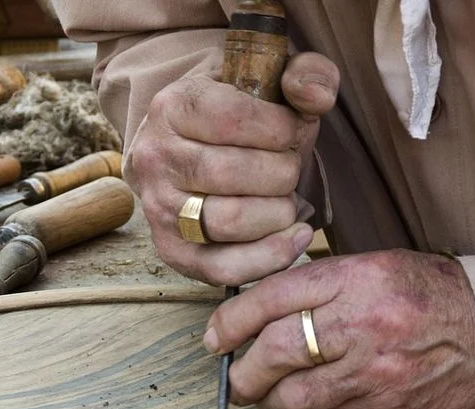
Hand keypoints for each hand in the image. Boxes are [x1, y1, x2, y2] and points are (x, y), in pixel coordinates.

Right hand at [124, 53, 340, 285]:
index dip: (280, 128)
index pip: (234, 119)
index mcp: (173, 106)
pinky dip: (269, 257)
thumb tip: (317, 97)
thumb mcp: (269, 79)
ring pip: (230, 221)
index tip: (293, 130)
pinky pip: (223, 267)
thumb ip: (306, 73)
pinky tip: (295, 235)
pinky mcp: (173, 251)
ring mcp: (159, 208)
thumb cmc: (238, 116)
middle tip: (289, 167)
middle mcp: (156, 157)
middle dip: (283, 172)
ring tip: (287, 199)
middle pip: (234, 173)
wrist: (187, 147)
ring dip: (278, 213)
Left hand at [203, 250, 474, 408]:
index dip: (231, 319)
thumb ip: (322, 282)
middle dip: (242, 369)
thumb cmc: (431, 293)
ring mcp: (373, 373)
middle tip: (234, 375)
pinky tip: (304, 405)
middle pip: (274, 351)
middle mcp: (361, 325)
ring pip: (292, 395)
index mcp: (357, 279)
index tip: (215, 336)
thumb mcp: (377, 266)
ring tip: (264, 394)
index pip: (272, 298)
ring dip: (267, 399)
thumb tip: (260, 304)